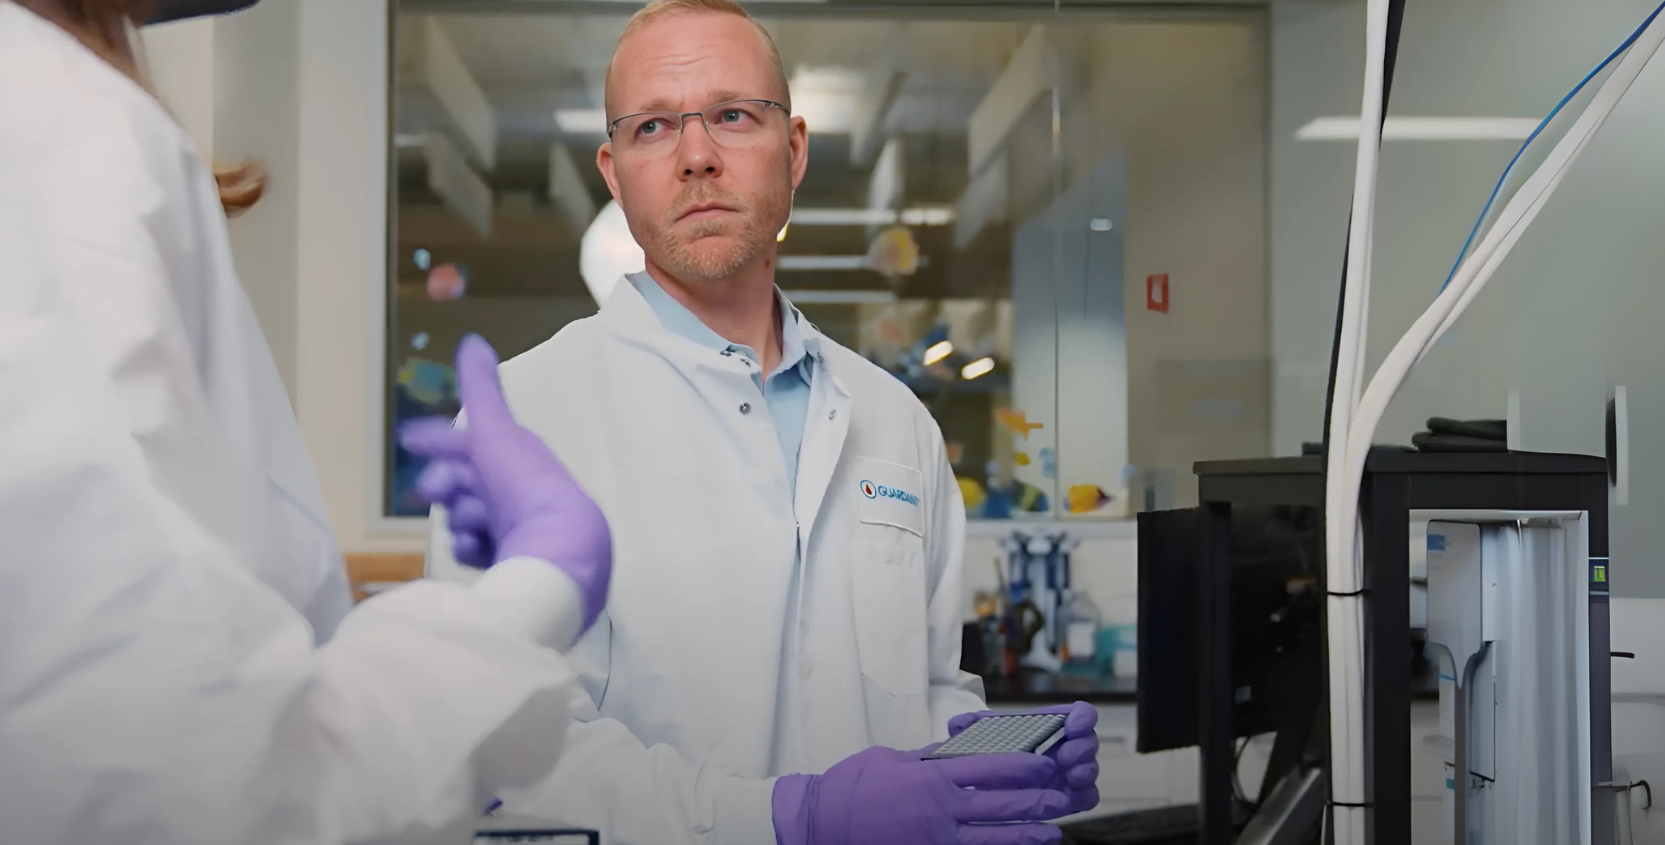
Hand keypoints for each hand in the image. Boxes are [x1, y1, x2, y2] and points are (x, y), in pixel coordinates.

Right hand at [399, 334, 611, 631]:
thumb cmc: (525, 485)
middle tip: (434, 490)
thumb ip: (481, 389)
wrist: (557, 552)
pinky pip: (475, 554)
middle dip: (446, 482)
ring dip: (459, 516)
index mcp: (520, 462)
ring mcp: (517, 533)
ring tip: (470, 522)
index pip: (473, 447)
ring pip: (465, 519)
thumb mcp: (496, 431)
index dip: (440, 441)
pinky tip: (474, 548)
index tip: (407, 440)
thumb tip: (472, 339)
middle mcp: (521, 496)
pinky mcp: (513, 567)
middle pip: (464, 485)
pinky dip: (469, 548)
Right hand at [772, 745, 1070, 844]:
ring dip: (1026, 836)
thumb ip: (929, 759)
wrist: (819, 824)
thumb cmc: (851, 787)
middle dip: (1038, 803)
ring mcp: (936, 840)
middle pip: (1002, 806)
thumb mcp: (893, 759)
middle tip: (1063, 800)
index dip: (1025, 766)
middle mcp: (941, 809)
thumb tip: (956, 752)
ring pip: (994, 839)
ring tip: (1052, 835)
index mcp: (933, 776)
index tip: (1047, 764)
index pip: (992, 768)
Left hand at [947, 702, 1099, 815]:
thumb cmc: (988, 757)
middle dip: (1082, 747)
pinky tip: (1068, 796)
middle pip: (1089, 741)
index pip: (1078, 713)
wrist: (985, 792)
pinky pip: (1088, 797)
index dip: (1081, 716)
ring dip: (1084, 770)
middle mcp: (1064, 747)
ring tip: (1069, 776)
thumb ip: (970, 727)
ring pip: (1090, 768)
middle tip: (1064, 756)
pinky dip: (1083, 795)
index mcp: (1049, 727)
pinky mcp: (1070, 799)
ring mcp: (1069, 774)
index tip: (1071, 725)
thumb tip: (957, 724)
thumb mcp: (977, 740)